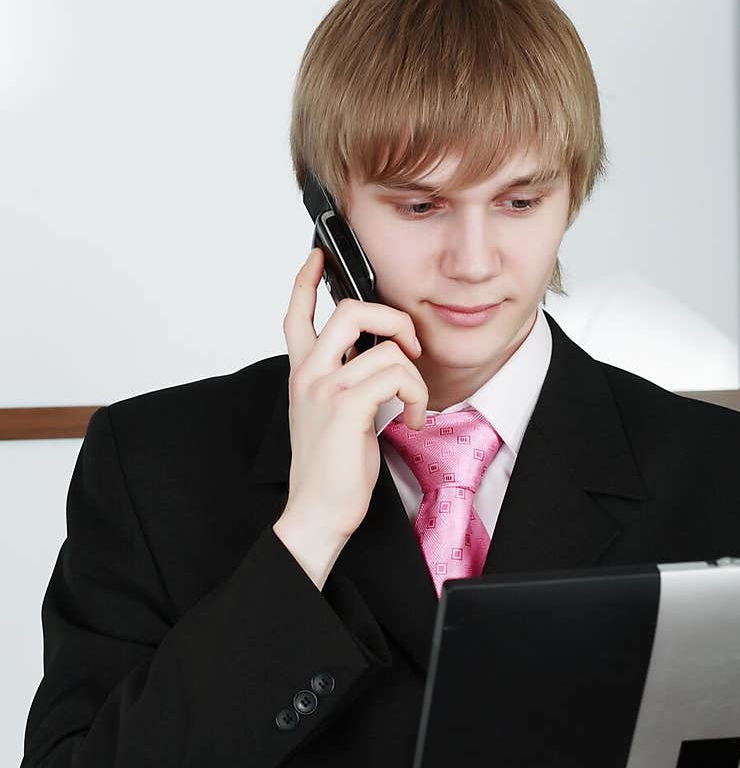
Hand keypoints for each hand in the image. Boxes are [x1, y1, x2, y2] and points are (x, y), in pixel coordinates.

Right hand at [276, 248, 428, 543]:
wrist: (318, 511)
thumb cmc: (331, 470)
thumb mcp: (336, 415)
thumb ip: (348, 381)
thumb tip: (384, 359)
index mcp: (303, 373)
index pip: (296, 314)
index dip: (306, 280)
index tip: (319, 257)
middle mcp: (308, 373)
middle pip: (350, 309)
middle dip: (394, 318)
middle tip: (411, 345)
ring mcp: (325, 387)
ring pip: (387, 347)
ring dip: (415, 377)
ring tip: (411, 406)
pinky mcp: (346, 406)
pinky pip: (396, 375)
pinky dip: (415, 396)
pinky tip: (410, 420)